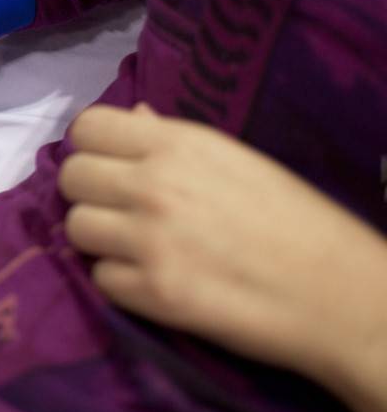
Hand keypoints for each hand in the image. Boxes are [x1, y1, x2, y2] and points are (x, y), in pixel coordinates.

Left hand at [58, 103, 386, 407]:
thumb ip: (173, 141)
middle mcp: (155, 185)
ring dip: (98, 239)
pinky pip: (99, 279)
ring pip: (74, 228)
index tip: (110, 165)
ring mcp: (148, 241)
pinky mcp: (151, 293)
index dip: (92, 147)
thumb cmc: (297, 221)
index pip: (88, 127)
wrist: (340, 294)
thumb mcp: (238, 161)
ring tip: (135, 247)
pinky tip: (154, 280)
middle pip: (71, 177)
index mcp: (179, 144)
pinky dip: (119, 282)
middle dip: (89, 194)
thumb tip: (133, 117)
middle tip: (120, 211)